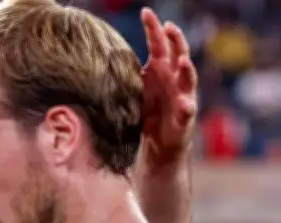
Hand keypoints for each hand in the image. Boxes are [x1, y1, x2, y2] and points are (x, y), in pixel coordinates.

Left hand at [139, 7, 197, 165]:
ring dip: (188, 69)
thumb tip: (98, 56)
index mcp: (160, 70)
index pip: (159, 44)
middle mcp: (174, 79)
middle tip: (169, 26)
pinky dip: (187, 106)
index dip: (154, 28)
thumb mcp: (134, 90)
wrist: (157, 145)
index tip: (146, 12)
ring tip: (184, 61)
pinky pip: (187, 110)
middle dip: (175, 40)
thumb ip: (126, 73)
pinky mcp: (184, 117)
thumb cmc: (147, 114)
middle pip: (178, 54)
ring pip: (188, 79)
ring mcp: (183, 96)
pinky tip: (185, 103)